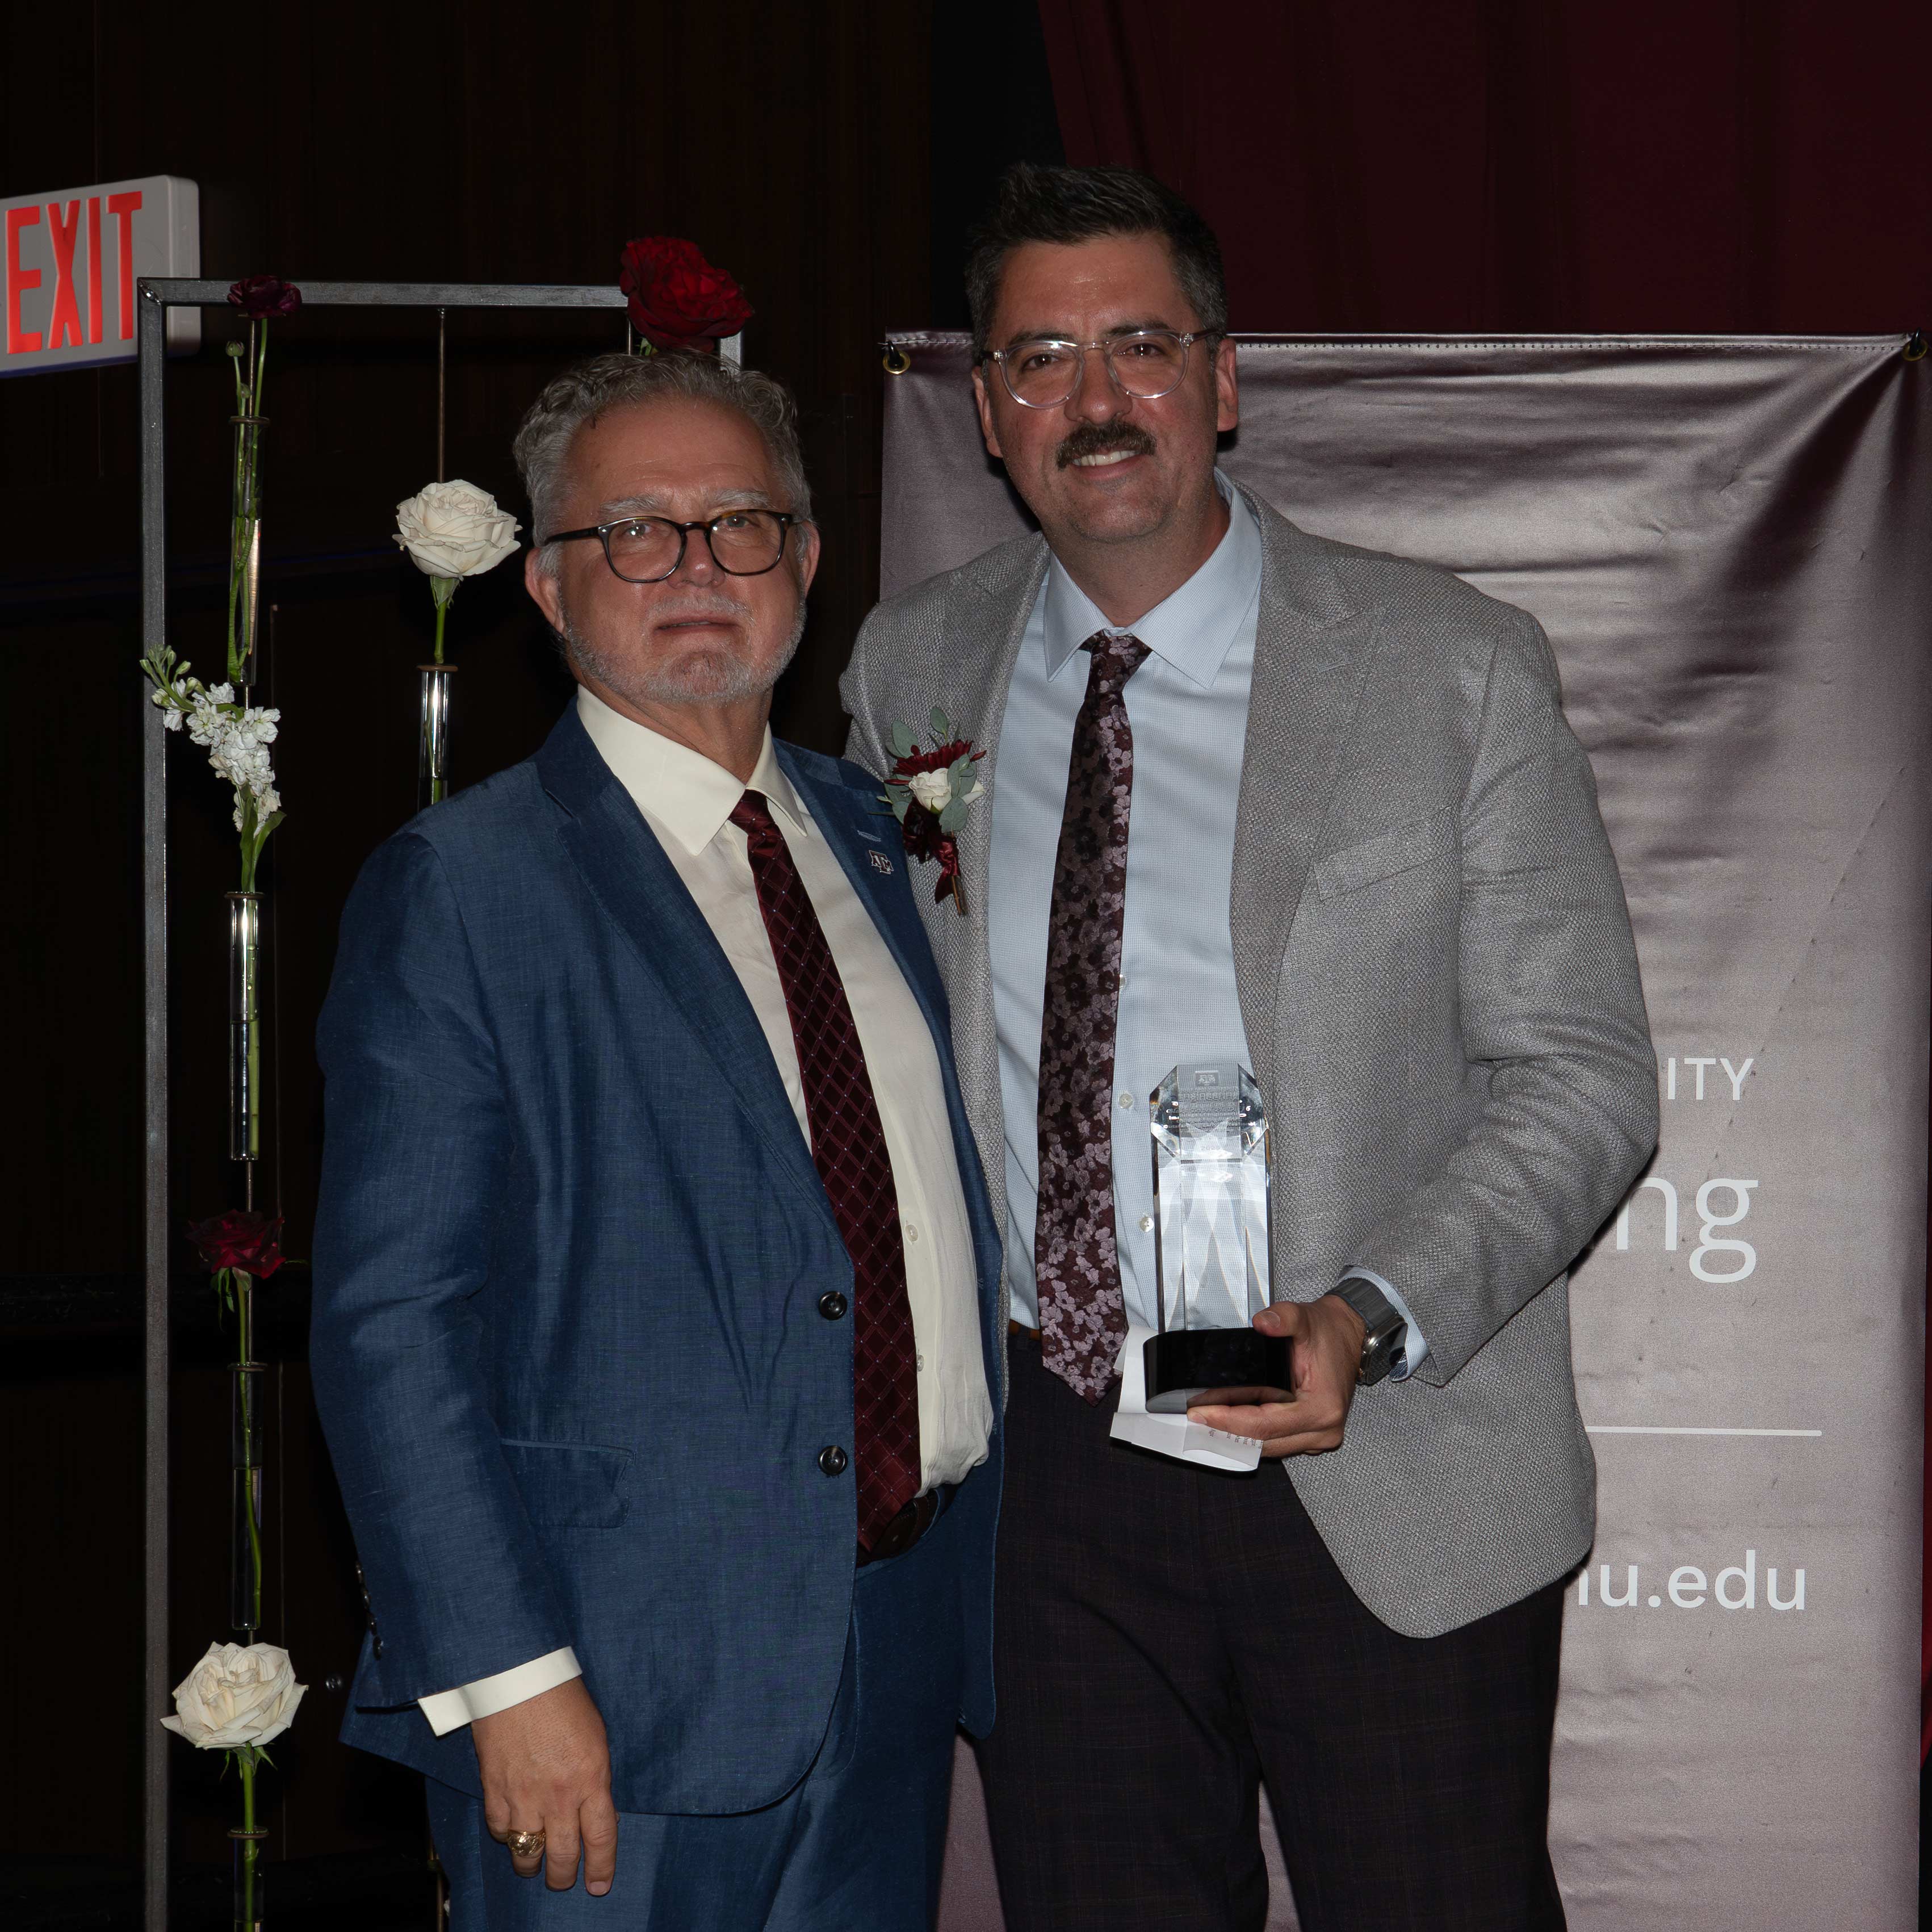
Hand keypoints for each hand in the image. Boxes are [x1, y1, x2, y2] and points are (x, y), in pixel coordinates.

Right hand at [473, 1676, 617, 1894]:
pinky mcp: (494, 1792)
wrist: (519, 1679)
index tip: (599, 1886)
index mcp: (591, 1778)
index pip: (600, 1838)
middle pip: (563, 1856)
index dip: (601, 1868)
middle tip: (564, 1880)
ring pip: (527, 1854)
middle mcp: (559, 1795)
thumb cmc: (563, 1700)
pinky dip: (507, 1836)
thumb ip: (595, 1778)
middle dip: (564, 1877)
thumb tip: (594, 1812)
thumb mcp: (596, 1738)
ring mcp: (524, 1797)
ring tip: (536, 1866)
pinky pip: (501, 1831)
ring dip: (532, 1866)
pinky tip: (513, 1831)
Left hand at [1188, 1296, 1366, 1457]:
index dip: (1228, 1421)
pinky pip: (1277, 1442)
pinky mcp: (1313, 1435)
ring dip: (1238, 1436)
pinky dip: (1253, 1434)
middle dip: (1226, 1431)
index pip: (1264, 1425)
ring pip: (1269, 1447)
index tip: (1200, 1413)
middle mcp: (1323, 1430)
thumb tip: (1262, 1323)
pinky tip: (1231, 1421)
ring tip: (1207, 1420)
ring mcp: (1320, 1437)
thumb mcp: (1304, 1317)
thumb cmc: (1328, 1331)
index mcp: (1321, 1408)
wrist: (1349, 1335)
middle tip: (1195, 1417)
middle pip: (1263, 1442)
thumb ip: (1283, 1318)